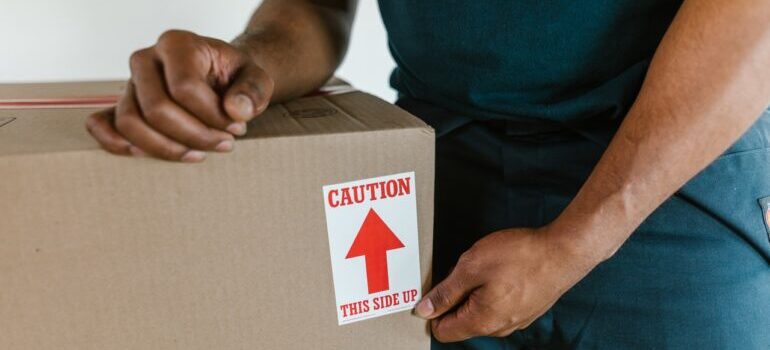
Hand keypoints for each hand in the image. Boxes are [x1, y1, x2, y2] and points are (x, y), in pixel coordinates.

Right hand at [86, 30, 274, 161]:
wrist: (222, 76)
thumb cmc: (236, 77)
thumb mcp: (257, 78)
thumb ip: (253, 91)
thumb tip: (236, 110)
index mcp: (177, 44)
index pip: (185, 89)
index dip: (212, 116)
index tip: (237, 127)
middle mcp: (146, 59)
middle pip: (156, 109)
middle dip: (193, 136)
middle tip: (224, 144)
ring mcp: (129, 82)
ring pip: (130, 123)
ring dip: (166, 148)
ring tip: (199, 154)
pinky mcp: (121, 104)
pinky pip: (101, 124)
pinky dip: (116, 144)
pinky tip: (144, 156)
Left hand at [414, 227, 598, 341]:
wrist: (565, 251)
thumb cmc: (521, 256)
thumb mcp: (471, 267)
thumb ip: (445, 292)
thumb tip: (424, 310)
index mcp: (481, 322)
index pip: (442, 332)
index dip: (432, 310)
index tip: (436, 288)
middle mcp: (498, 328)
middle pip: (461, 322)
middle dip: (455, 299)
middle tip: (463, 270)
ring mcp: (515, 320)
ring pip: (480, 312)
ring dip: (475, 292)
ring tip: (485, 267)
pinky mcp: (527, 309)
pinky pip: (499, 305)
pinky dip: (493, 290)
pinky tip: (502, 270)